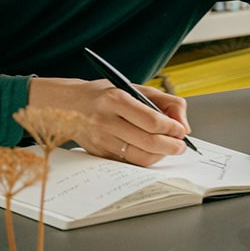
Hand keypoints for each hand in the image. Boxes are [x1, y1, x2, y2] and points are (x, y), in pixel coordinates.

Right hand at [28, 77, 190, 165]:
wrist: (67, 104)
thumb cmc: (104, 94)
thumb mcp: (133, 88)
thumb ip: (163, 102)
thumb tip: (183, 124)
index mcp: (115, 99)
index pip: (152, 121)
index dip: (172, 129)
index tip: (181, 131)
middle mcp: (105, 120)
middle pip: (148, 142)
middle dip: (171, 146)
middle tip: (180, 145)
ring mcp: (100, 140)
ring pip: (139, 157)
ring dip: (160, 156)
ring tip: (168, 148)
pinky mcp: (98, 153)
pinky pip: (128, 163)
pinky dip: (145, 159)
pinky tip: (151, 151)